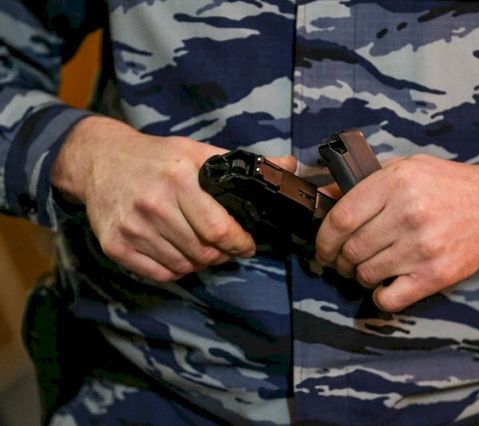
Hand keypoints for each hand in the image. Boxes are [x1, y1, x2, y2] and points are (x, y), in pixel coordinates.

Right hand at [52, 116, 295, 281]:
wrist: (100, 160)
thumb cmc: (158, 157)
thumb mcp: (198, 152)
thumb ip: (244, 163)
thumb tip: (289, 165)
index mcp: (179, 178)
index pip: (219, 229)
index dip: (240, 244)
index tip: (247, 244)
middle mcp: (153, 204)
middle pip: (204, 253)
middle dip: (224, 254)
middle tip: (227, 247)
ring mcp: (132, 228)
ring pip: (184, 267)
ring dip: (200, 263)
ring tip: (203, 247)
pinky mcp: (115, 246)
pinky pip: (160, 274)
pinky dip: (176, 269)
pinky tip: (179, 252)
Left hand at [315, 154, 478, 311]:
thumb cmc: (447, 185)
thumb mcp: (405, 167)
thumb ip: (364, 181)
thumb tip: (324, 194)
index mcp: (395, 183)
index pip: (340, 219)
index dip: (323, 240)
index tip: (323, 248)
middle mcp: (408, 214)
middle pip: (351, 250)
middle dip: (339, 260)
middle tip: (342, 261)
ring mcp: (423, 247)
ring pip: (366, 274)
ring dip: (359, 276)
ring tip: (366, 268)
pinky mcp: (436, 275)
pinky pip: (390, 298)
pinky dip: (380, 296)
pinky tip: (385, 285)